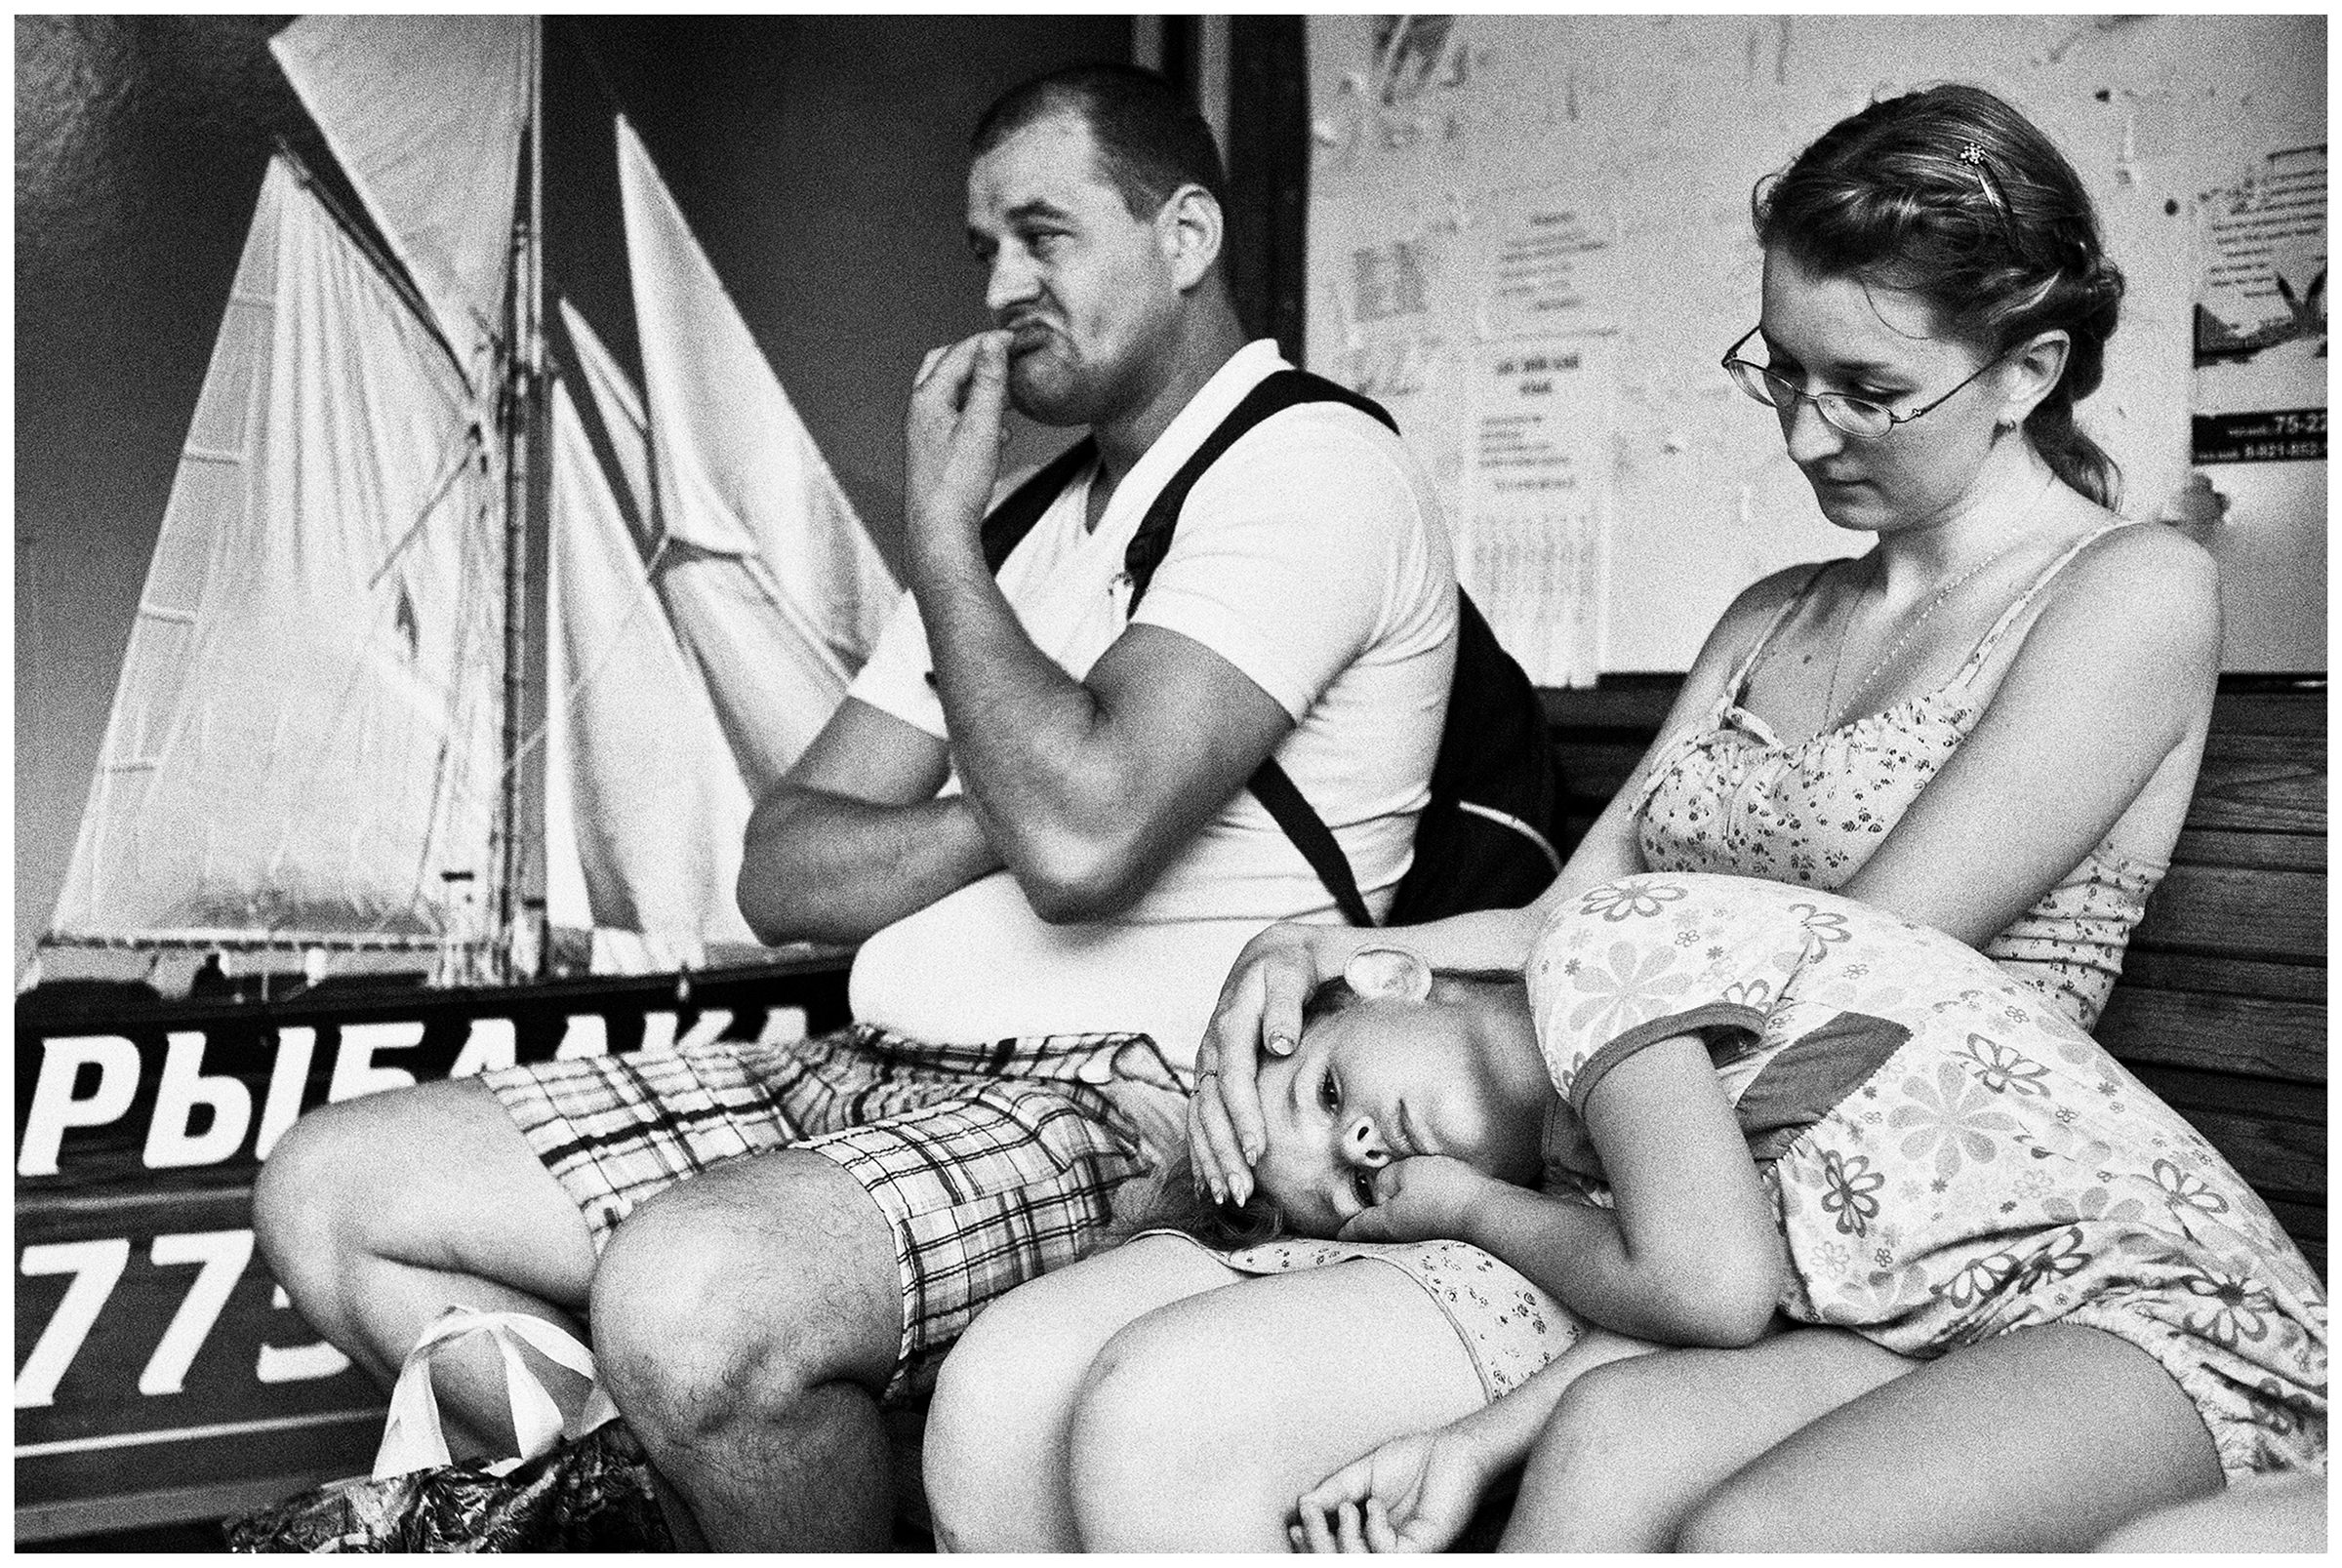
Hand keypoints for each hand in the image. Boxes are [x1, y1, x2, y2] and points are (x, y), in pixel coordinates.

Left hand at [904, 330, 1011, 558]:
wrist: (939, 530)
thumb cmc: (956, 485)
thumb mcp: (981, 425)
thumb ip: (989, 381)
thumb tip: (993, 343)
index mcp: (928, 398)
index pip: (958, 353)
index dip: (988, 342)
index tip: (1015, 340)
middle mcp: (920, 410)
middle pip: (946, 366)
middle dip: (977, 358)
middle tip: (1005, 356)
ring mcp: (925, 430)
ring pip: (952, 393)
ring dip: (979, 387)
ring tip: (1007, 392)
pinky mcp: (933, 450)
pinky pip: (955, 418)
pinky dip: (977, 413)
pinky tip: (998, 431)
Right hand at [1188, 922, 1350, 1205]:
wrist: (1270, 959)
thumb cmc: (1292, 968)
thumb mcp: (1293, 973)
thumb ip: (1287, 1006)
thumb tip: (1279, 1044)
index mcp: (1232, 1021)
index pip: (1233, 1076)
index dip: (1243, 1116)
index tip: (1258, 1151)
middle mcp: (1212, 1046)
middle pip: (1211, 1105)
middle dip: (1223, 1150)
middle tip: (1242, 1190)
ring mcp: (1207, 1063)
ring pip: (1200, 1117)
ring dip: (1211, 1159)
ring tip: (1229, 1197)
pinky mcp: (1210, 1077)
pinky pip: (1199, 1120)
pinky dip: (1203, 1154)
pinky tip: (1211, 1187)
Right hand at [1289, 1427, 1491, 1552]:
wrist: (1451, 1448)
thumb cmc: (1413, 1461)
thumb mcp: (1360, 1476)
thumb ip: (1332, 1493)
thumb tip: (1299, 1507)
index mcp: (1370, 1536)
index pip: (1334, 1553)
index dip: (1310, 1547)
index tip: (1294, 1524)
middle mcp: (1386, 1549)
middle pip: (1341, 1564)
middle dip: (1317, 1544)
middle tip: (1308, 1514)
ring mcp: (1406, 1551)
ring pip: (1361, 1565)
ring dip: (1343, 1538)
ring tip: (1348, 1506)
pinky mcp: (1425, 1549)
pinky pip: (1388, 1556)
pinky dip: (1373, 1532)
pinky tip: (1375, 1507)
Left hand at [1337, 1156, 1492, 1244]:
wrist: (1488, 1211)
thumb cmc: (1445, 1190)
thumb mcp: (1406, 1171)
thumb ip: (1386, 1178)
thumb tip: (1380, 1189)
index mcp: (1385, 1222)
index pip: (1356, 1228)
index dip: (1344, 1229)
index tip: (1336, 1233)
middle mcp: (1401, 1237)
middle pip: (1377, 1235)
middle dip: (1366, 1229)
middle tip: (1355, 1224)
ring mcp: (1422, 1240)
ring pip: (1398, 1233)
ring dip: (1391, 1225)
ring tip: (1389, 1213)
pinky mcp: (1442, 1236)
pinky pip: (1419, 1229)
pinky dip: (1414, 1222)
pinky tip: (1423, 1211)